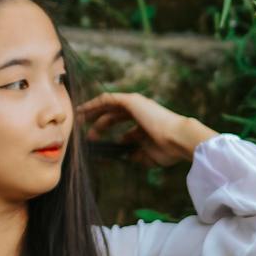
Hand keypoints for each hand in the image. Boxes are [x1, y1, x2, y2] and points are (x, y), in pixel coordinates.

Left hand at [75, 91, 218, 167]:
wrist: (178, 139)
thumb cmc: (167, 149)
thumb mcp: (146, 155)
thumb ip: (134, 154)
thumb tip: (123, 156)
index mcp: (143, 123)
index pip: (120, 123)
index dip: (105, 129)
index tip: (93, 138)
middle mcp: (139, 111)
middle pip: (111, 114)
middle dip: (96, 122)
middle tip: (82, 131)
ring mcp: (135, 104)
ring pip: (107, 105)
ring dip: (91, 112)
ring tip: (77, 120)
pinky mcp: (131, 101)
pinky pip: (107, 99)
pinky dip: (94, 104)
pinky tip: (82, 111)